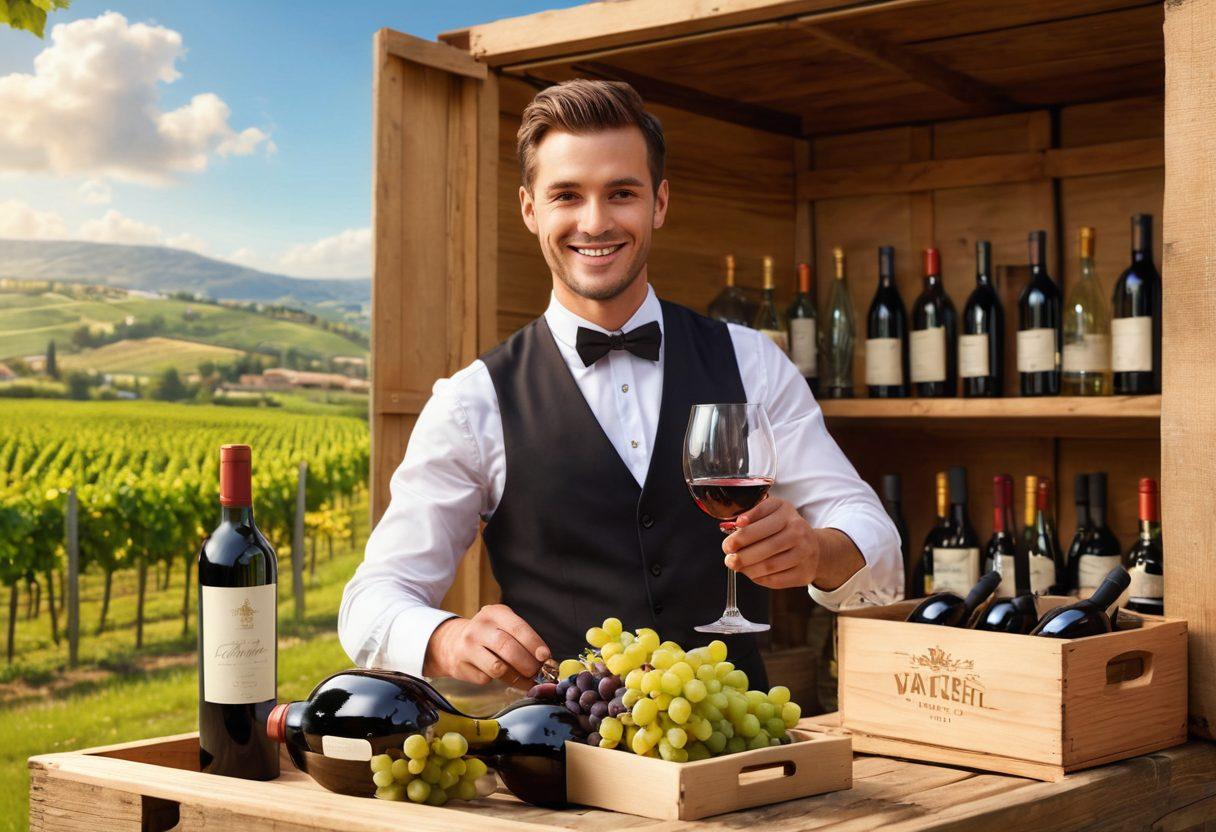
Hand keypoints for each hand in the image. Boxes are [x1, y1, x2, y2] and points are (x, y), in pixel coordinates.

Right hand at [424, 604, 550, 685]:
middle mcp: (479, 627)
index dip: (534, 643)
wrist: (453, 642)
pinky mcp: (461, 665)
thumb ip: (523, 640)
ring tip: (525, 679)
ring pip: (497, 668)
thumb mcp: (504, 626)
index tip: (545, 656)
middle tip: (537, 673)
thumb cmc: (489, 635)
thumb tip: (545, 662)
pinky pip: (486, 678)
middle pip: (508, 648)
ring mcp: (467, 647)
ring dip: (516, 677)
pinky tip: (500, 676)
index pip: (517, 627)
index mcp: (494, 613)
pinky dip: (498, 681)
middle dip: (527, 664)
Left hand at [723, 497, 862, 589]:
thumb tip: (736, 525)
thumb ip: (752, 515)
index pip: (761, 524)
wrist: (815, 547)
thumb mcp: (771, 512)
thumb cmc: (784, 528)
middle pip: (765, 547)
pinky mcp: (803, 573)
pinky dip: (758, 578)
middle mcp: (798, 530)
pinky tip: (751, 573)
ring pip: (769, 565)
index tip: (728, 544)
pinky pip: (776, 580)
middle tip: (729, 559)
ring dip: (747, 569)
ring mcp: (804, 553)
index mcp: (786, 511)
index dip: (741, 535)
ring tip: (736, 566)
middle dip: (741, 555)